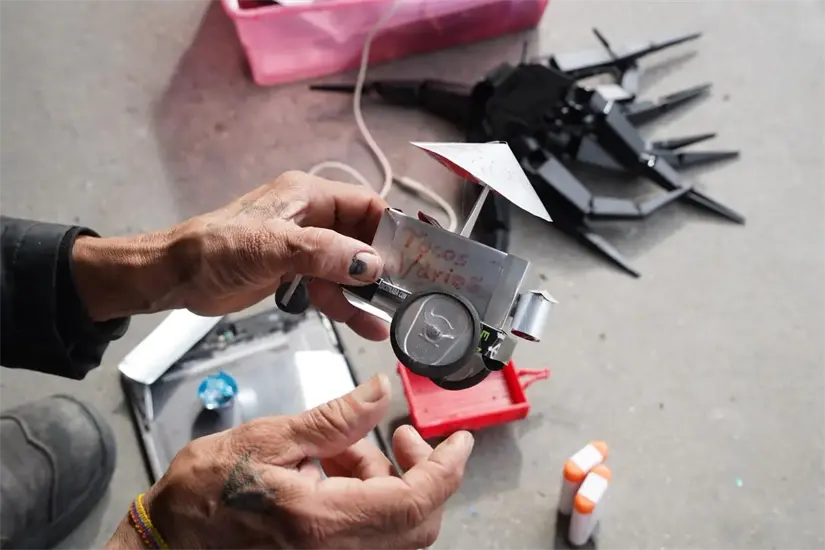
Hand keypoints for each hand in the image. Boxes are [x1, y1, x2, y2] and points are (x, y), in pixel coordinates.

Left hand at [73, 171, 389, 339]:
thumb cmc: (217, 249)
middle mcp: (313, 218)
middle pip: (364, 239)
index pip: (368, 205)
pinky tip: (366, 324)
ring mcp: (305, 248)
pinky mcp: (295, 274)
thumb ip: (325, 253)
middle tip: (414, 291)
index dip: (396, 227)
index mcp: (310, 196)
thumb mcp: (273, 246)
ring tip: (392, 317)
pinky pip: (331, 288)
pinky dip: (347, 304)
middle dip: (386, 265)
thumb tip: (374, 264)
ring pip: (349, 268)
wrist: (175, 276)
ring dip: (368, 292)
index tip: (421, 253)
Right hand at [112, 375, 473, 549]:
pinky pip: (371, 540)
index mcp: (323, 521)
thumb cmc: (204, 494)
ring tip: (347, 451)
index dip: (447, 466)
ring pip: (397, 532)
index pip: (415, 499)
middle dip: (422, 473)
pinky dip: (371, 503)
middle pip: (417, 522)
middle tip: (403, 437)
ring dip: (391, 485)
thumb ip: (333, 420)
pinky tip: (338, 475)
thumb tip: (380, 393)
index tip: (459, 439)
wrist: (168, 542)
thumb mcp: (269, 439)